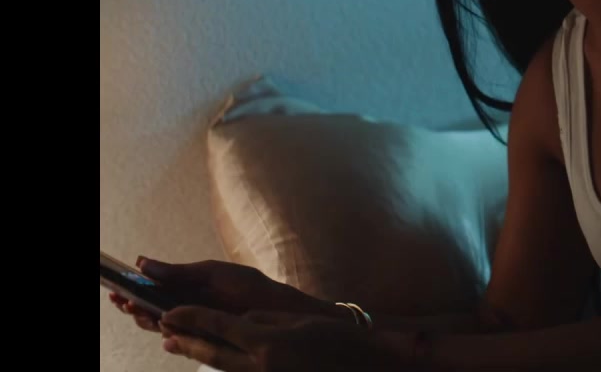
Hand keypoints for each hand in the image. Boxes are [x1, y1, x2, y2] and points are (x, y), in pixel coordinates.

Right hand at [107, 258, 326, 334]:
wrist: (280, 309)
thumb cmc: (249, 287)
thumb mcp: (212, 274)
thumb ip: (178, 272)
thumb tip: (142, 262)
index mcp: (187, 289)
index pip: (152, 291)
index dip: (133, 290)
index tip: (116, 287)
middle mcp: (188, 309)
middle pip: (151, 311)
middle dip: (135, 307)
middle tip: (124, 302)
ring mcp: (195, 326)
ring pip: (161, 327)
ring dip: (147, 321)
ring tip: (140, 312)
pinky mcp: (204, 342)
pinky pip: (180, 343)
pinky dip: (169, 337)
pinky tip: (165, 331)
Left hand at [159, 306, 414, 371]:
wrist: (360, 365)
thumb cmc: (334, 339)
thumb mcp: (294, 322)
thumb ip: (261, 321)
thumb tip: (238, 324)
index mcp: (265, 343)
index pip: (218, 327)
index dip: (191, 318)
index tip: (170, 312)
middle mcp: (259, 364)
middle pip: (211, 353)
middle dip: (186, 341)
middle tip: (163, 332)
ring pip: (221, 366)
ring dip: (197, 354)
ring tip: (176, 345)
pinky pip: (238, 371)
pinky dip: (221, 362)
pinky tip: (213, 356)